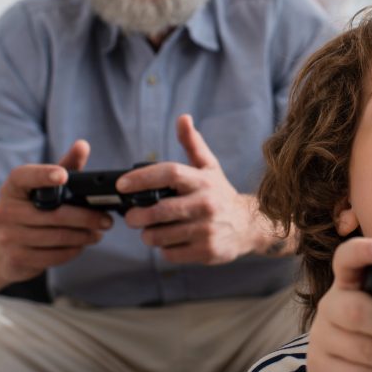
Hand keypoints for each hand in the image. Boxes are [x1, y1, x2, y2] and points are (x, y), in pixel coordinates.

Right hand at [0, 139, 109, 284]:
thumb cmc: (29, 210)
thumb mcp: (42, 188)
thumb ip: (64, 166)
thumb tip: (83, 145)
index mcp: (12, 187)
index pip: (24, 176)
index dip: (43, 175)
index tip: (63, 176)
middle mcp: (5, 211)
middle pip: (54, 214)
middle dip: (86, 217)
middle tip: (106, 220)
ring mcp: (7, 237)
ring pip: (57, 237)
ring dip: (84, 236)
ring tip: (98, 232)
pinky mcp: (15, 258)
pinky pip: (52, 256)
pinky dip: (72, 250)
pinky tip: (81, 245)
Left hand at [117, 114, 274, 264]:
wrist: (249, 225)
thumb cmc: (220, 194)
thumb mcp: (209, 168)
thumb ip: (192, 144)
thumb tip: (183, 118)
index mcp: (203, 181)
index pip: (169, 174)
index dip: (142, 178)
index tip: (121, 185)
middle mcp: (206, 204)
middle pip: (160, 210)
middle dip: (136, 216)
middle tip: (130, 217)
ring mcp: (207, 229)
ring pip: (161, 235)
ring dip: (147, 235)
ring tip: (149, 231)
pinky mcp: (207, 251)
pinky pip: (171, 253)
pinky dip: (163, 249)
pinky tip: (168, 242)